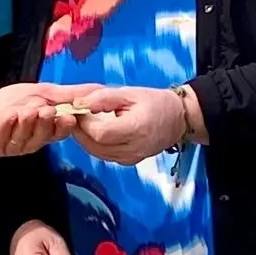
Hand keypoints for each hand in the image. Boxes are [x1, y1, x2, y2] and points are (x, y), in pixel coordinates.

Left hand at [0, 82, 93, 156]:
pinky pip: (4, 136)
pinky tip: (10, 116)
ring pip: (25, 137)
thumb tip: (99, 89)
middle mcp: (33, 140)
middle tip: (46, 110)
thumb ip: (69, 94)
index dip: (64, 126)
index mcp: (47, 130)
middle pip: (44, 135)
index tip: (70, 117)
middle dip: (45, 123)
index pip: (61, 131)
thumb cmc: (14, 103)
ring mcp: (14, 145)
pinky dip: (7, 124)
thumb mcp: (43, 92)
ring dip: (27, 122)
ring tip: (28, 110)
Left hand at [70, 85, 187, 165]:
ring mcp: (130, 158)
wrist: (177, 119)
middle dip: (81, 129)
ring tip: (85, 121)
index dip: (85, 122)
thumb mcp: (130, 93)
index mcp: (136, 129)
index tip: (80, 109)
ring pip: (95, 152)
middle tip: (78, 114)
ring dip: (85, 137)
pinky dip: (94, 144)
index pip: (100, 133)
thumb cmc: (156, 103)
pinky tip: (95, 131)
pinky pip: (103, 155)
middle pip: (94, 145)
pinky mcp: (127, 161)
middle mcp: (133, 148)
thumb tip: (79, 103)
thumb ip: (103, 98)